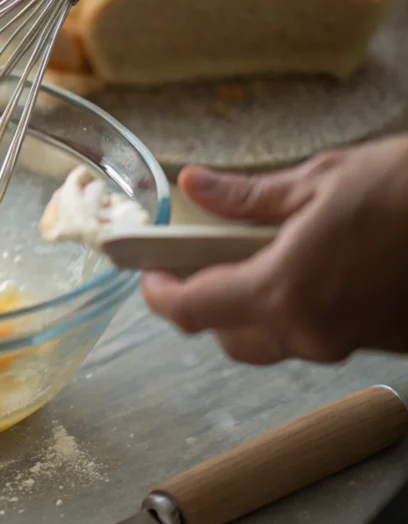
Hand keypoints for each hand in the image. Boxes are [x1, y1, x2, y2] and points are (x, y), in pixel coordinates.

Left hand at [142, 136, 407, 364]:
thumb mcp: (320, 180)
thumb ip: (246, 197)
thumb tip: (197, 186)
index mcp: (283, 291)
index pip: (193, 310)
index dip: (159, 294)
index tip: (146, 273)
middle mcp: (311, 331)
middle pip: (228, 334)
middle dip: (203, 301)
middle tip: (190, 260)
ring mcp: (346, 343)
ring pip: (271, 340)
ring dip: (248, 307)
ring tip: (246, 256)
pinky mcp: (378, 343)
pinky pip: (314, 334)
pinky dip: (294, 308)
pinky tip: (304, 268)